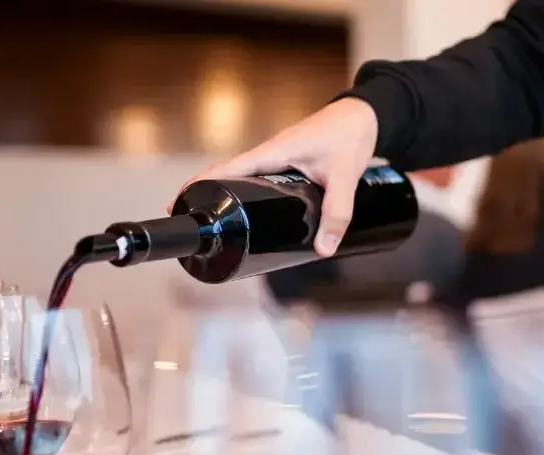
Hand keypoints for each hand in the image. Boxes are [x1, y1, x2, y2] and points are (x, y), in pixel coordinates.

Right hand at [175, 98, 378, 256]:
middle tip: (187, 219)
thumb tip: (324, 249)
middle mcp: (269, 153)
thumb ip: (337, 215)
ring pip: (240, 177)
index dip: (202, 183)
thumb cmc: (350, 137)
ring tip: (207, 220)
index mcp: (274, 151)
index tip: (180, 200)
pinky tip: (241, 210)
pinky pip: (255, 178)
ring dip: (221, 193)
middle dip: (204, 193)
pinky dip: (242, 191)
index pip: (228, 169)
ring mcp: (275, 157)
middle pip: (226, 174)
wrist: (363, 116)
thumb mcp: (345, 178)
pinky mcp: (284, 162)